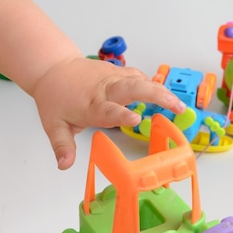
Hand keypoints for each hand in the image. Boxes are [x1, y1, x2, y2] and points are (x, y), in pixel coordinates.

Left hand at [32, 57, 185, 169]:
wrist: (53, 67)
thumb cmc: (56, 97)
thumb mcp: (54, 125)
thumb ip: (62, 146)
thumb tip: (64, 165)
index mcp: (90, 104)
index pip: (108, 109)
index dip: (122, 114)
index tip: (136, 118)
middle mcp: (104, 89)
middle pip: (133, 87)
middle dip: (156, 95)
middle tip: (176, 107)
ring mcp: (113, 78)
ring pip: (140, 80)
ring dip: (161, 90)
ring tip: (179, 105)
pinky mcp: (118, 73)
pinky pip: (138, 77)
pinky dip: (153, 85)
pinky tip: (167, 96)